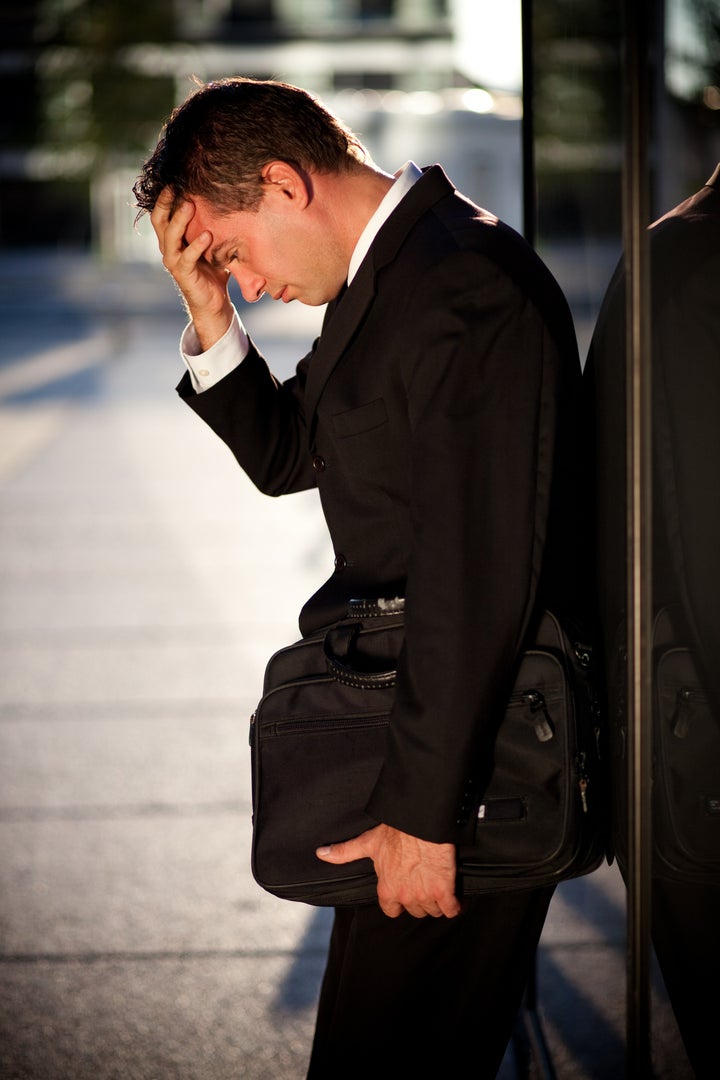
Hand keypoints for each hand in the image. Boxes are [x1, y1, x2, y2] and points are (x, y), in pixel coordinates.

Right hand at [150, 186, 233, 349]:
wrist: (215, 303)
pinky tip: (207, 235)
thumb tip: (232, 199)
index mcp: (173, 238)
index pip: (162, 213)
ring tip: (190, 206)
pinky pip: (186, 258)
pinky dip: (196, 246)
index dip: (164, 197)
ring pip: (170, 238)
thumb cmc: (215, 270)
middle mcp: (168, 248)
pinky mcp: (183, 275)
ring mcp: (173, 262)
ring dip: (179, 221)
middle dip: (166, 203)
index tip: (175, 179)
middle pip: (160, 221)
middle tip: (177, 187)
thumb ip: (215, 225)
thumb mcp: (214, 243)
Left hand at [316, 824, 460, 918]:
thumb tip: (320, 853)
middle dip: (419, 899)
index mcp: (387, 889)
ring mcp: (425, 896)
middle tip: (423, 883)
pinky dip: (455, 904)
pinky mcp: (445, 891)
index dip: (398, 901)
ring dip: (437, 901)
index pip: (391, 910)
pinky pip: (452, 909)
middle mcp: (405, 897)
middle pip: (415, 911)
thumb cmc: (396, 830)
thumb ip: (345, 852)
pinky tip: (455, 896)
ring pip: (433, 911)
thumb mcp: (368, 842)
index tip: (404, 891)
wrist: (422, 822)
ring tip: (438, 886)